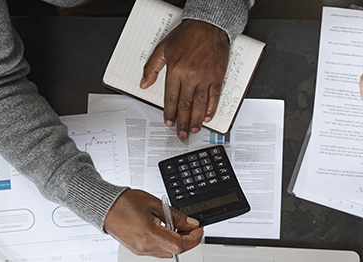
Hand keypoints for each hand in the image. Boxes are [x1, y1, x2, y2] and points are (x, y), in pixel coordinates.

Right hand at [103, 189, 203, 257]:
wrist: (104, 207)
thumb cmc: (124, 203)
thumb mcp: (155, 204)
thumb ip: (176, 216)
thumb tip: (191, 224)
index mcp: (150, 234)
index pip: (180, 246)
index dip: (193, 239)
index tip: (198, 230)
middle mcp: (145, 247)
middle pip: (175, 252)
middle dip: (187, 240)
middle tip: (190, 227)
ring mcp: (140, 250)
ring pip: (167, 253)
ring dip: (177, 242)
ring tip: (177, 227)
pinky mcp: (137, 250)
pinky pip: (157, 251)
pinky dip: (166, 243)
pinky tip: (166, 231)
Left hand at [140, 19, 229, 139]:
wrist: (209, 25)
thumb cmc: (187, 35)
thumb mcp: (163, 48)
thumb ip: (152, 67)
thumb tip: (144, 83)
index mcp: (176, 70)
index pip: (171, 98)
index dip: (170, 113)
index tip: (169, 123)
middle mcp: (191, 75)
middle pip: (185, 105)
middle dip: (183, 122)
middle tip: (182, 134)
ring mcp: (205, 77)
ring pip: (200, 104)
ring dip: (196, 120)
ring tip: (193, 129)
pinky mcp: (217, 76)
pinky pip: (214, 96)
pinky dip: (211, 108)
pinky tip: (207, 117)